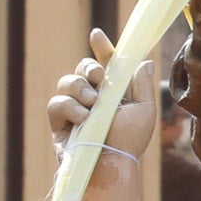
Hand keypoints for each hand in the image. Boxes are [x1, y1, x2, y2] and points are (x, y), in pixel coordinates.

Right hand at [47, 25, 160, 161]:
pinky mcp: (59, 124)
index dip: (102, 48)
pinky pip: (56, 103)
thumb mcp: (143, 110)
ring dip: (80, 88)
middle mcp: (93, 98)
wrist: (111, 165)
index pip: (106, 64)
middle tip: (99, 78)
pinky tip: (83, 119)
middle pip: (83, 68)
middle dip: (90, 68)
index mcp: (114, 92)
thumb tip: (144, 61)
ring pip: (67, 82)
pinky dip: (70, 107)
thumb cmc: (130, 141)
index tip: (97, 35)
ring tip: (93, 105)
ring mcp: (75, 110)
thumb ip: (142, 84)